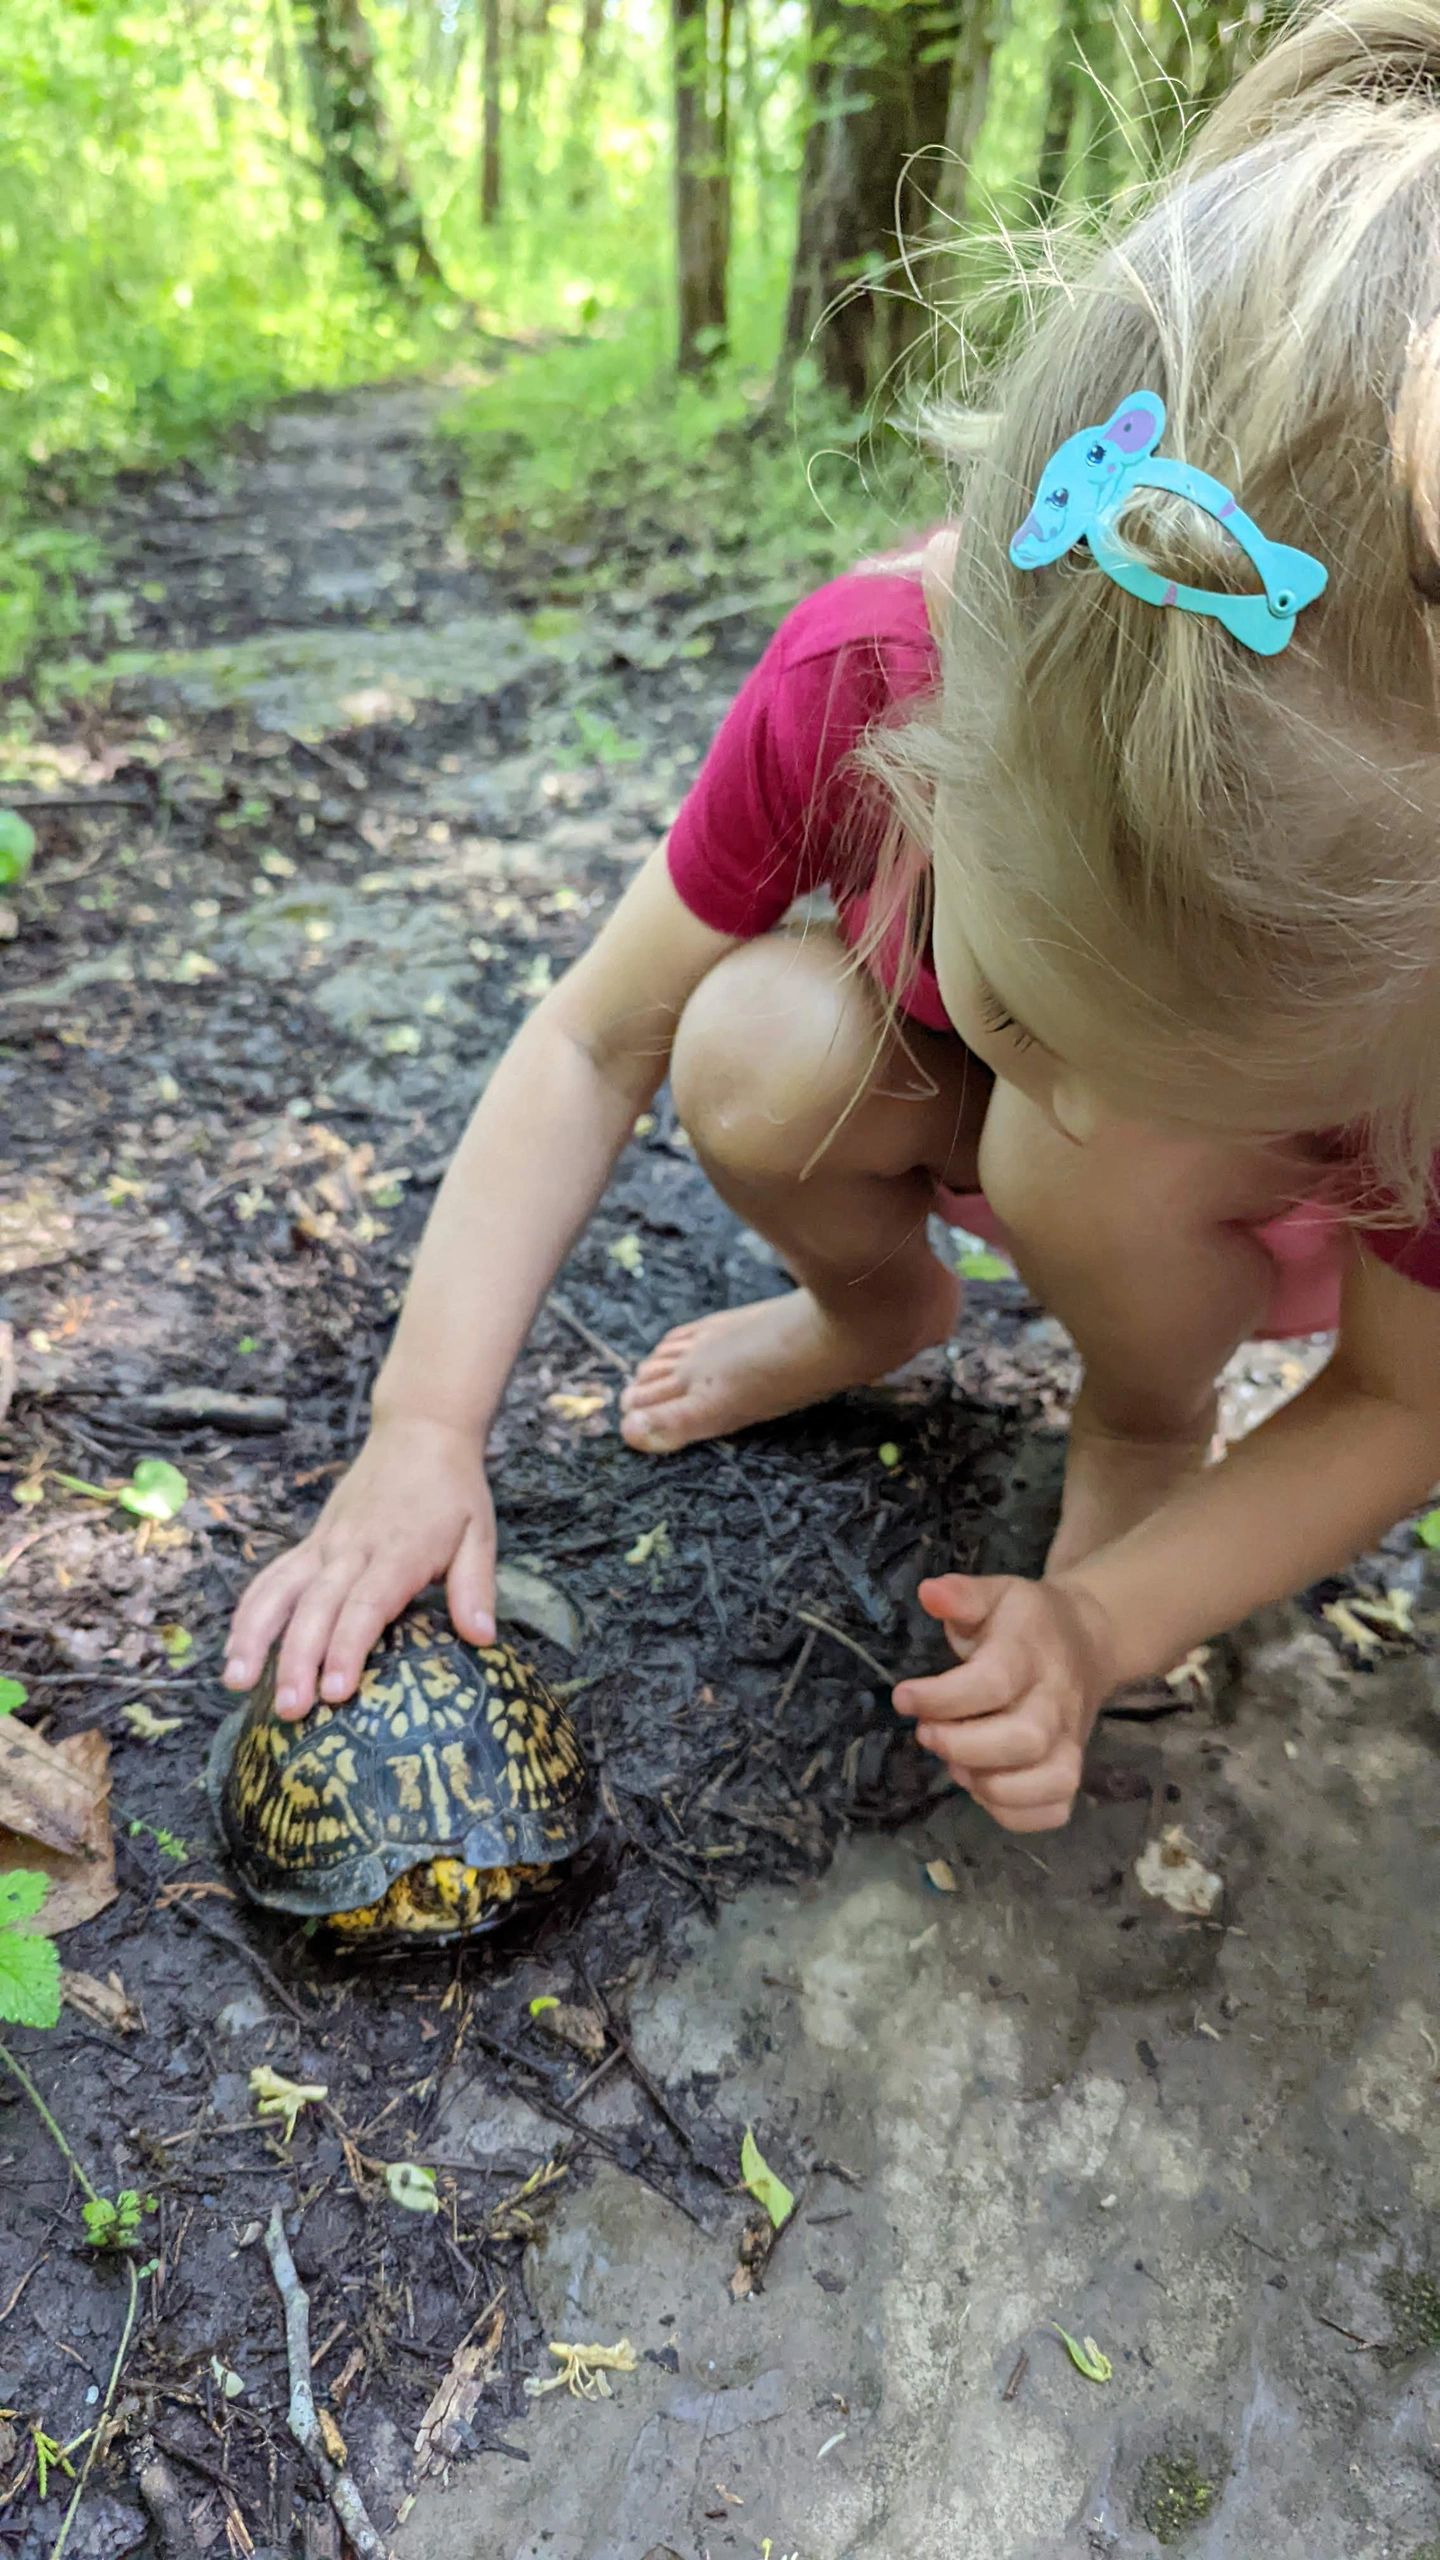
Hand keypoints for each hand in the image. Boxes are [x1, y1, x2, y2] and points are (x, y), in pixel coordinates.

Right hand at [222, 1416, 495, 1720]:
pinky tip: (235, 1649)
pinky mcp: (311, 1542)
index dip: (348, 1647)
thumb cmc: (453, 1490)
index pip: (366, 1605)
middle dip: (299, 1658)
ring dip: (256, 1636)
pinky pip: (272, 1577)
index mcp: (398, 1550)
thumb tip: (482, 1638)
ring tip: (237, 1682)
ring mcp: (325, 1544)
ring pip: (281, 1590)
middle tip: (289, 1707)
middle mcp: (352, 1548)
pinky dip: (250, 1612)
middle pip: (317, 1607)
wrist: (420, 1432)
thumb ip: (476, 1586)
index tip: (336, 1690)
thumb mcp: (479, 1532)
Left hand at [892, 1572, 1117, 1832]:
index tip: (903, 1697)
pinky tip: (983, 1787)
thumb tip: (929, 1593)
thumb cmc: (1026, 1622)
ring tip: (954, 1764)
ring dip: (988, 1784)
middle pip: (1023, 1739)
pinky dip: (1013, 1813)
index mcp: (1032, 1654)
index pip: (993, 1682)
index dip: (942, 1697)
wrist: (1087, 1641)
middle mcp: (1056, 1702)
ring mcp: (1069, 1742)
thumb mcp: (996, 1595)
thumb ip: (962, 1595)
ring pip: (1045, 1782)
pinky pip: (1052, 1810)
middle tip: (926, 1734)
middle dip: (963, 1745)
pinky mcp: (1071, 1772)